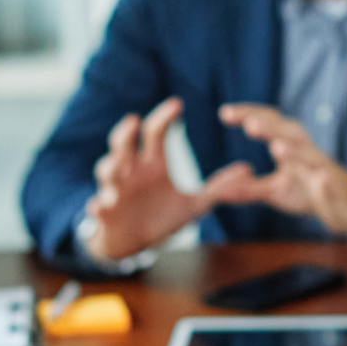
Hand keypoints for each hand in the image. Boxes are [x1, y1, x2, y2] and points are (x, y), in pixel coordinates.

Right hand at [84, 98, 210, 260]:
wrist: (135, 242)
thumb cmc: (162, 215)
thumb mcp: (195, 205)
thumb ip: (218, 188)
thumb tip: (249, 171)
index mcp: (152, 164)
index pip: (156, 132)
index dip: (164, 117)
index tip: (178, 103)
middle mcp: (131, 171)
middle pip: (123, 144)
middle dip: (126, 134)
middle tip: (133, 122)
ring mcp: (115, 190)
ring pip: (106, 171)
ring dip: (109, 168)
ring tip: (116, 168)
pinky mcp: (105, 212)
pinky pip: (98, 207)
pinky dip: (98, 206)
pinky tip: (101, 206)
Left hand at [204, 103, 346, 236]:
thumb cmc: (309, 193)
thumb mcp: (275, 191)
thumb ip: (248, 188)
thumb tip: (217, 189)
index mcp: (292, 146)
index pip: (270, 122)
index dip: (250, 115)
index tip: (225, 113)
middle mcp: (309, 152)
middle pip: (290, 132)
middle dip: (270, 127)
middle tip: (248, 124)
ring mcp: (325, 171)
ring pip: (311, 156)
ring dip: (295, 151)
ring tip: (277, 147)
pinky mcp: (338, 191)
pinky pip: (333, 185)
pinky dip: (327, 183)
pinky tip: (321, 180)